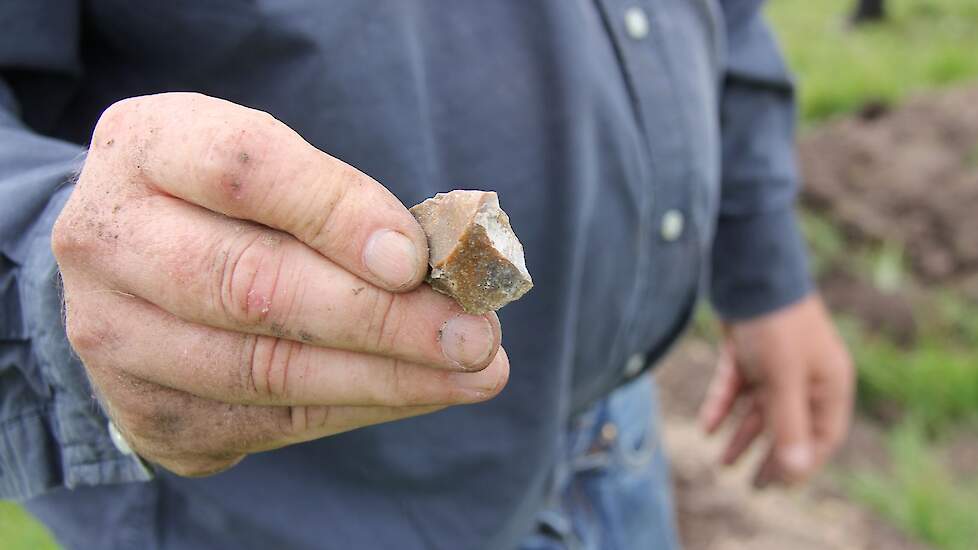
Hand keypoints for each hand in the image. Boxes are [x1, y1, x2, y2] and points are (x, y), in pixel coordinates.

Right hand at [52, 93, 508, 476]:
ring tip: (471, 373)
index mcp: (146, 148)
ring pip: (261, 370)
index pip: (242, 171)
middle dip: (380, 318)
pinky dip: (354, 408)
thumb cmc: (230, 204)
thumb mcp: (276, 169)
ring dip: (384, 378)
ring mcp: (112, 336)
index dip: (335, 212)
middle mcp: (106, 242)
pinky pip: (264, 423)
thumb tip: (442, 270)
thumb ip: (343, 206)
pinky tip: (418, 394)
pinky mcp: (144, 411)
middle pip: (250, 286)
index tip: (415, 257)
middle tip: (474, 335)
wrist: (137, 266)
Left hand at [698, 295, 853, 487]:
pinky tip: (707, 427)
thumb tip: (795, 471)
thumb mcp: (783, 380)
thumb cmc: (776, 325)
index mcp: (829, 384)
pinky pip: (736, 386)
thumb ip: (788, 426)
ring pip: (759, 408)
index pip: (821, 436)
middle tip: (750, 486)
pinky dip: (722, 406)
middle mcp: (806, 375)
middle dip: (768, 456)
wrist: (748, 269)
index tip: (776, 486)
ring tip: (720, 463)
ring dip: (740, 435)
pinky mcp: (748, 349)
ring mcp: (776, 362)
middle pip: (789, 426)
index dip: (800, 463)